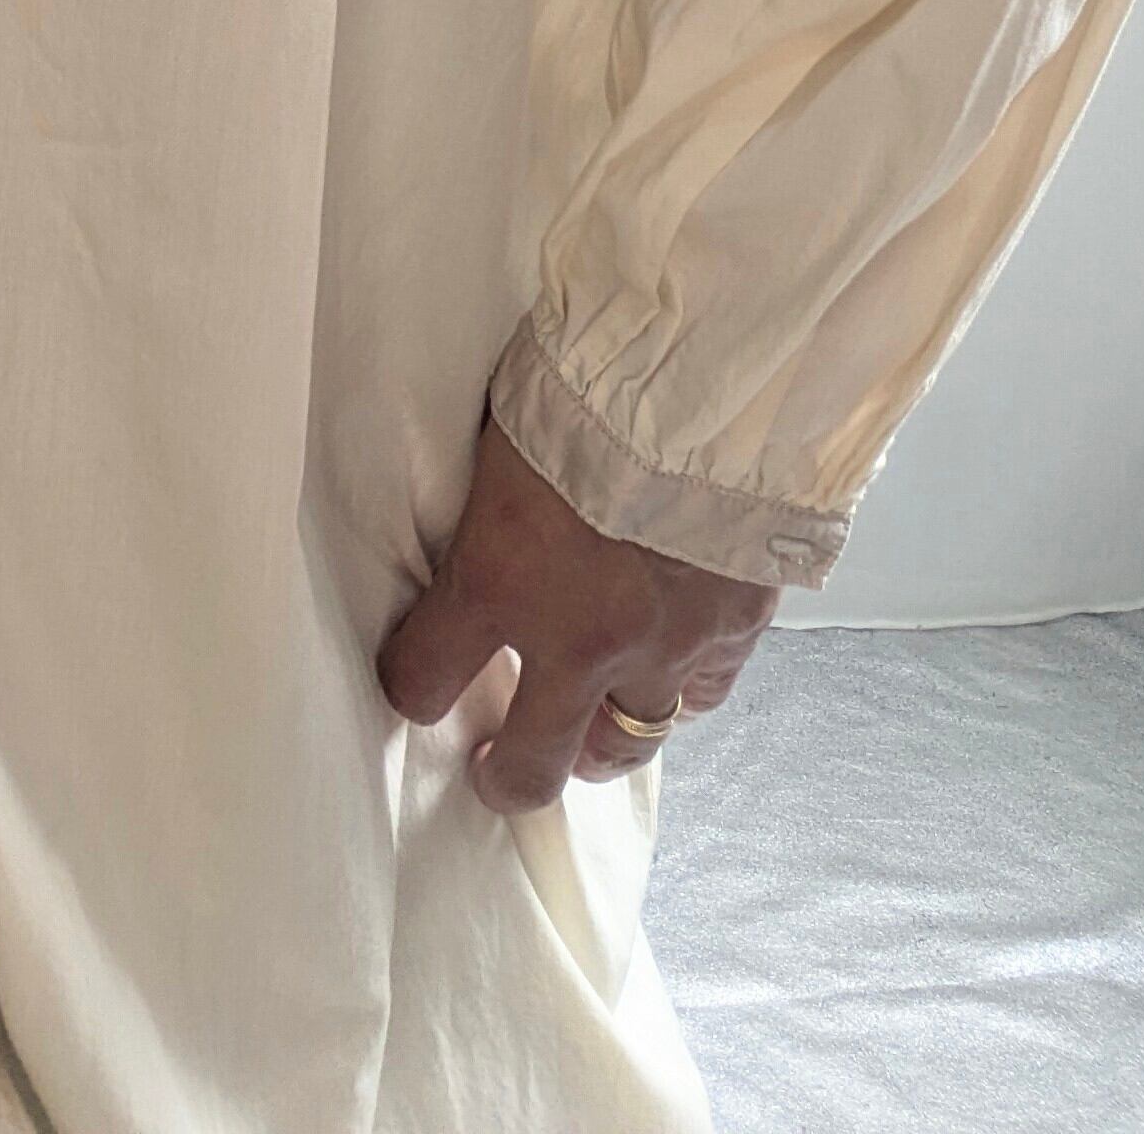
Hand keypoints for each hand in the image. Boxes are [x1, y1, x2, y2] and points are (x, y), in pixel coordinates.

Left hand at [376, 412, 775, 812]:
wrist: (713, 369)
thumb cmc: (595, 374)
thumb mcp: (500, 436)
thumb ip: (484, 506)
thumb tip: (470, 520)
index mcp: (500, 578)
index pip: (423, 675)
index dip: (410, 684)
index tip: (411, 680)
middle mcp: (580, 635)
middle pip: (530, 762)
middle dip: (502, 774)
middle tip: (491, 770)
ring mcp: (663, 644)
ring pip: (622, 745)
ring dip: (593, 748)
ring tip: (579, 744)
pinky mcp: (733, 629)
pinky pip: (701, 697)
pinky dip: (678, 695)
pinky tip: (664, 681)